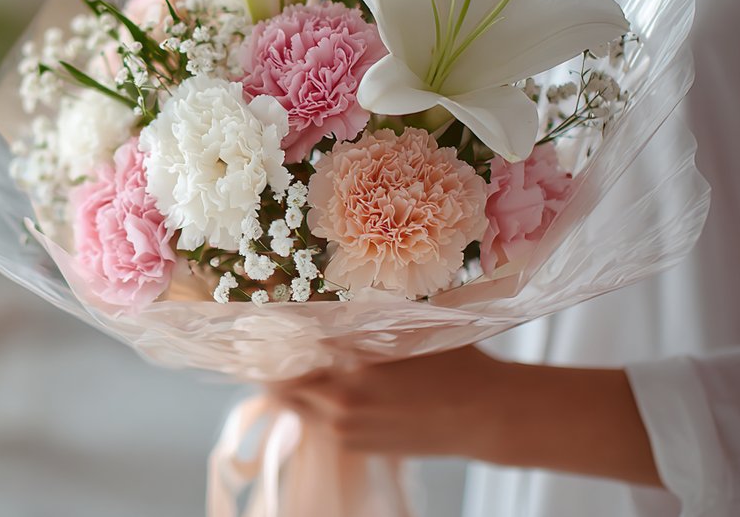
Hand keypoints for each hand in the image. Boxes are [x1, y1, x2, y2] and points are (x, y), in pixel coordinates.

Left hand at [272, 346, 662, 486]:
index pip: (293, 349)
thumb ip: (370, 315)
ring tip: (277, 361)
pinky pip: (315, 424)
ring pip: (294, 407)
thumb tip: (328, 293)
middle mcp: (343, 402)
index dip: (270, 335)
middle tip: (257, 342)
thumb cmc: (456, 363)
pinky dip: (308, 405)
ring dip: (286, 385)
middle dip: (269, 364)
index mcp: (356, 366)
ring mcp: (347, 429)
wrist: (486, 416)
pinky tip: (313, 385)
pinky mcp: (355, 446)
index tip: (253, 318)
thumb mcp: (413, 326)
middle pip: (281, 384)